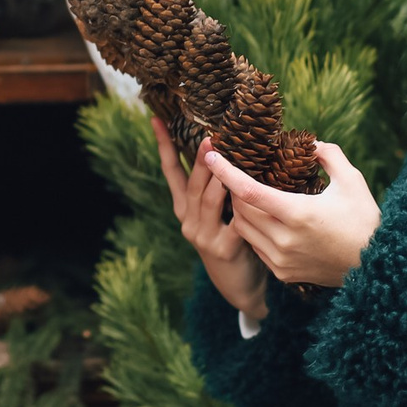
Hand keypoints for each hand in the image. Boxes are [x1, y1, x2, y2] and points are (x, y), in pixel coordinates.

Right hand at [152, 117, 269, 322]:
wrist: (238, 286)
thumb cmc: (233, 240)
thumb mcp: (218, 213)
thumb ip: (218, 186)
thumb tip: (227, 146)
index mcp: (185, 208)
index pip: (171, 172)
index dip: (164, 146)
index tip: (157, 119)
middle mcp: (189, 220)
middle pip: (191, 184)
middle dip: (199, 159)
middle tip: (208, 137)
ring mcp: (203, 236)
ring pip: (208, 200)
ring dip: (217, 178)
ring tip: (226, 158)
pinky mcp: (222, 250)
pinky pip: (233, 223)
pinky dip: (240, 208)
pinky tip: (248, 194)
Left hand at [205, 140, 379, 290]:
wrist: (375, 267)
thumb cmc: (364, 220)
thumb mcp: (352, 181)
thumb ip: (329, 155)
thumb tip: (310, 143)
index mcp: (298, 214)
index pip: (249, 192)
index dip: (226, 172)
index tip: (212, 155)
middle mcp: (284, 239)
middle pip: (241, 209)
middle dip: (233, 189)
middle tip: (237, 172)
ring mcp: (281, 259)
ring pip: (244, 229)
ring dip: (240, 210)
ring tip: (247, 194)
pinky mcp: (282, 272)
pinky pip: (255, 246)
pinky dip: (252, 229)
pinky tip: (262, 218)